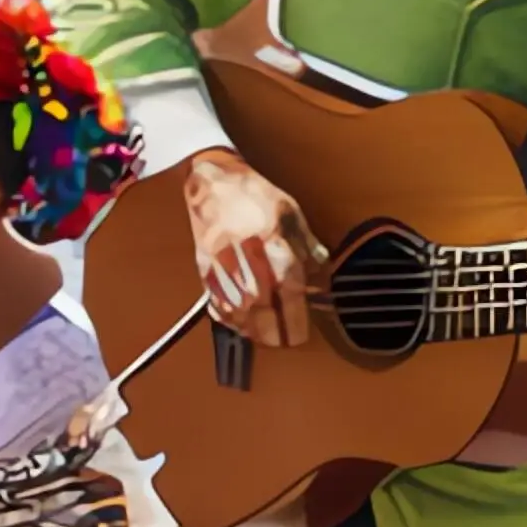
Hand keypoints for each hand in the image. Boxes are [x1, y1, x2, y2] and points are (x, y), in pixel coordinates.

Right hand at [170, 147, 333, 348]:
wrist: (213, 183)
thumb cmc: (257, 197)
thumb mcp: (291, 213)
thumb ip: (307, 247)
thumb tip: (322, 278)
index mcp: (272, 239)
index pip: (287, 286)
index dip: (294, 314)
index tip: (299, 334)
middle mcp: (246, 254)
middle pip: (260, 302)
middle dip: (272, 329)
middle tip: (283, 343)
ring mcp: (222, 262)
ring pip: (236, 305)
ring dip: (251, 328)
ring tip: (264, 339)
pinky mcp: (204, 266)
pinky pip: (215, 299)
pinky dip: (227, 317)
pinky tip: (240, 325)